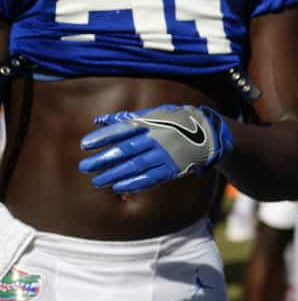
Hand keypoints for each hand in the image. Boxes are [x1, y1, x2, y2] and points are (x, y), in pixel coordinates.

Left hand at [79, 104, 231, 192]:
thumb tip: (99, 120)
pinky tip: (119, 187)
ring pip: (135, 166)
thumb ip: (127, 118)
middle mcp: (157, 138)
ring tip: (97, 180)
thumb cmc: (176, 121)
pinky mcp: (173, 168)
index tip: (85, 145)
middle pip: (125, 150)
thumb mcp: (155, 114)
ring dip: (114, 174)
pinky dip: (134, 183)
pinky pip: (151, 177)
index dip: (102, 137)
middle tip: (84, 167)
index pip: (122, 129)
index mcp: (152, 122)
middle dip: (103, 159)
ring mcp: (166, 154)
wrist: (210, 133)